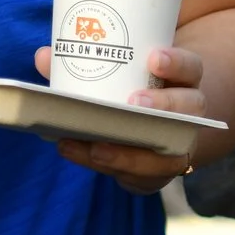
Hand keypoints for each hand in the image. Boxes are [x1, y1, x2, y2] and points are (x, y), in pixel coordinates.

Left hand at [37, 43, 209, 193]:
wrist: (157, 123)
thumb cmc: (134, 87)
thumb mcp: (121, 71)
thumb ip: (84, 62)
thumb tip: (43, 56)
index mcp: (183, 80)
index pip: (191, 68)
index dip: (176, 63)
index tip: (153, 58)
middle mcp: (188, 113)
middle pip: (188, 110)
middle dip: (163, 106)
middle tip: (134, 102)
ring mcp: (178, 146)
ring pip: (171, 153)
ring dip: (133, 152)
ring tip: (98, 147)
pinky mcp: (160, 172)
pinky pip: (145, 178)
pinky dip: (114, 169)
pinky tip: (85, 156)